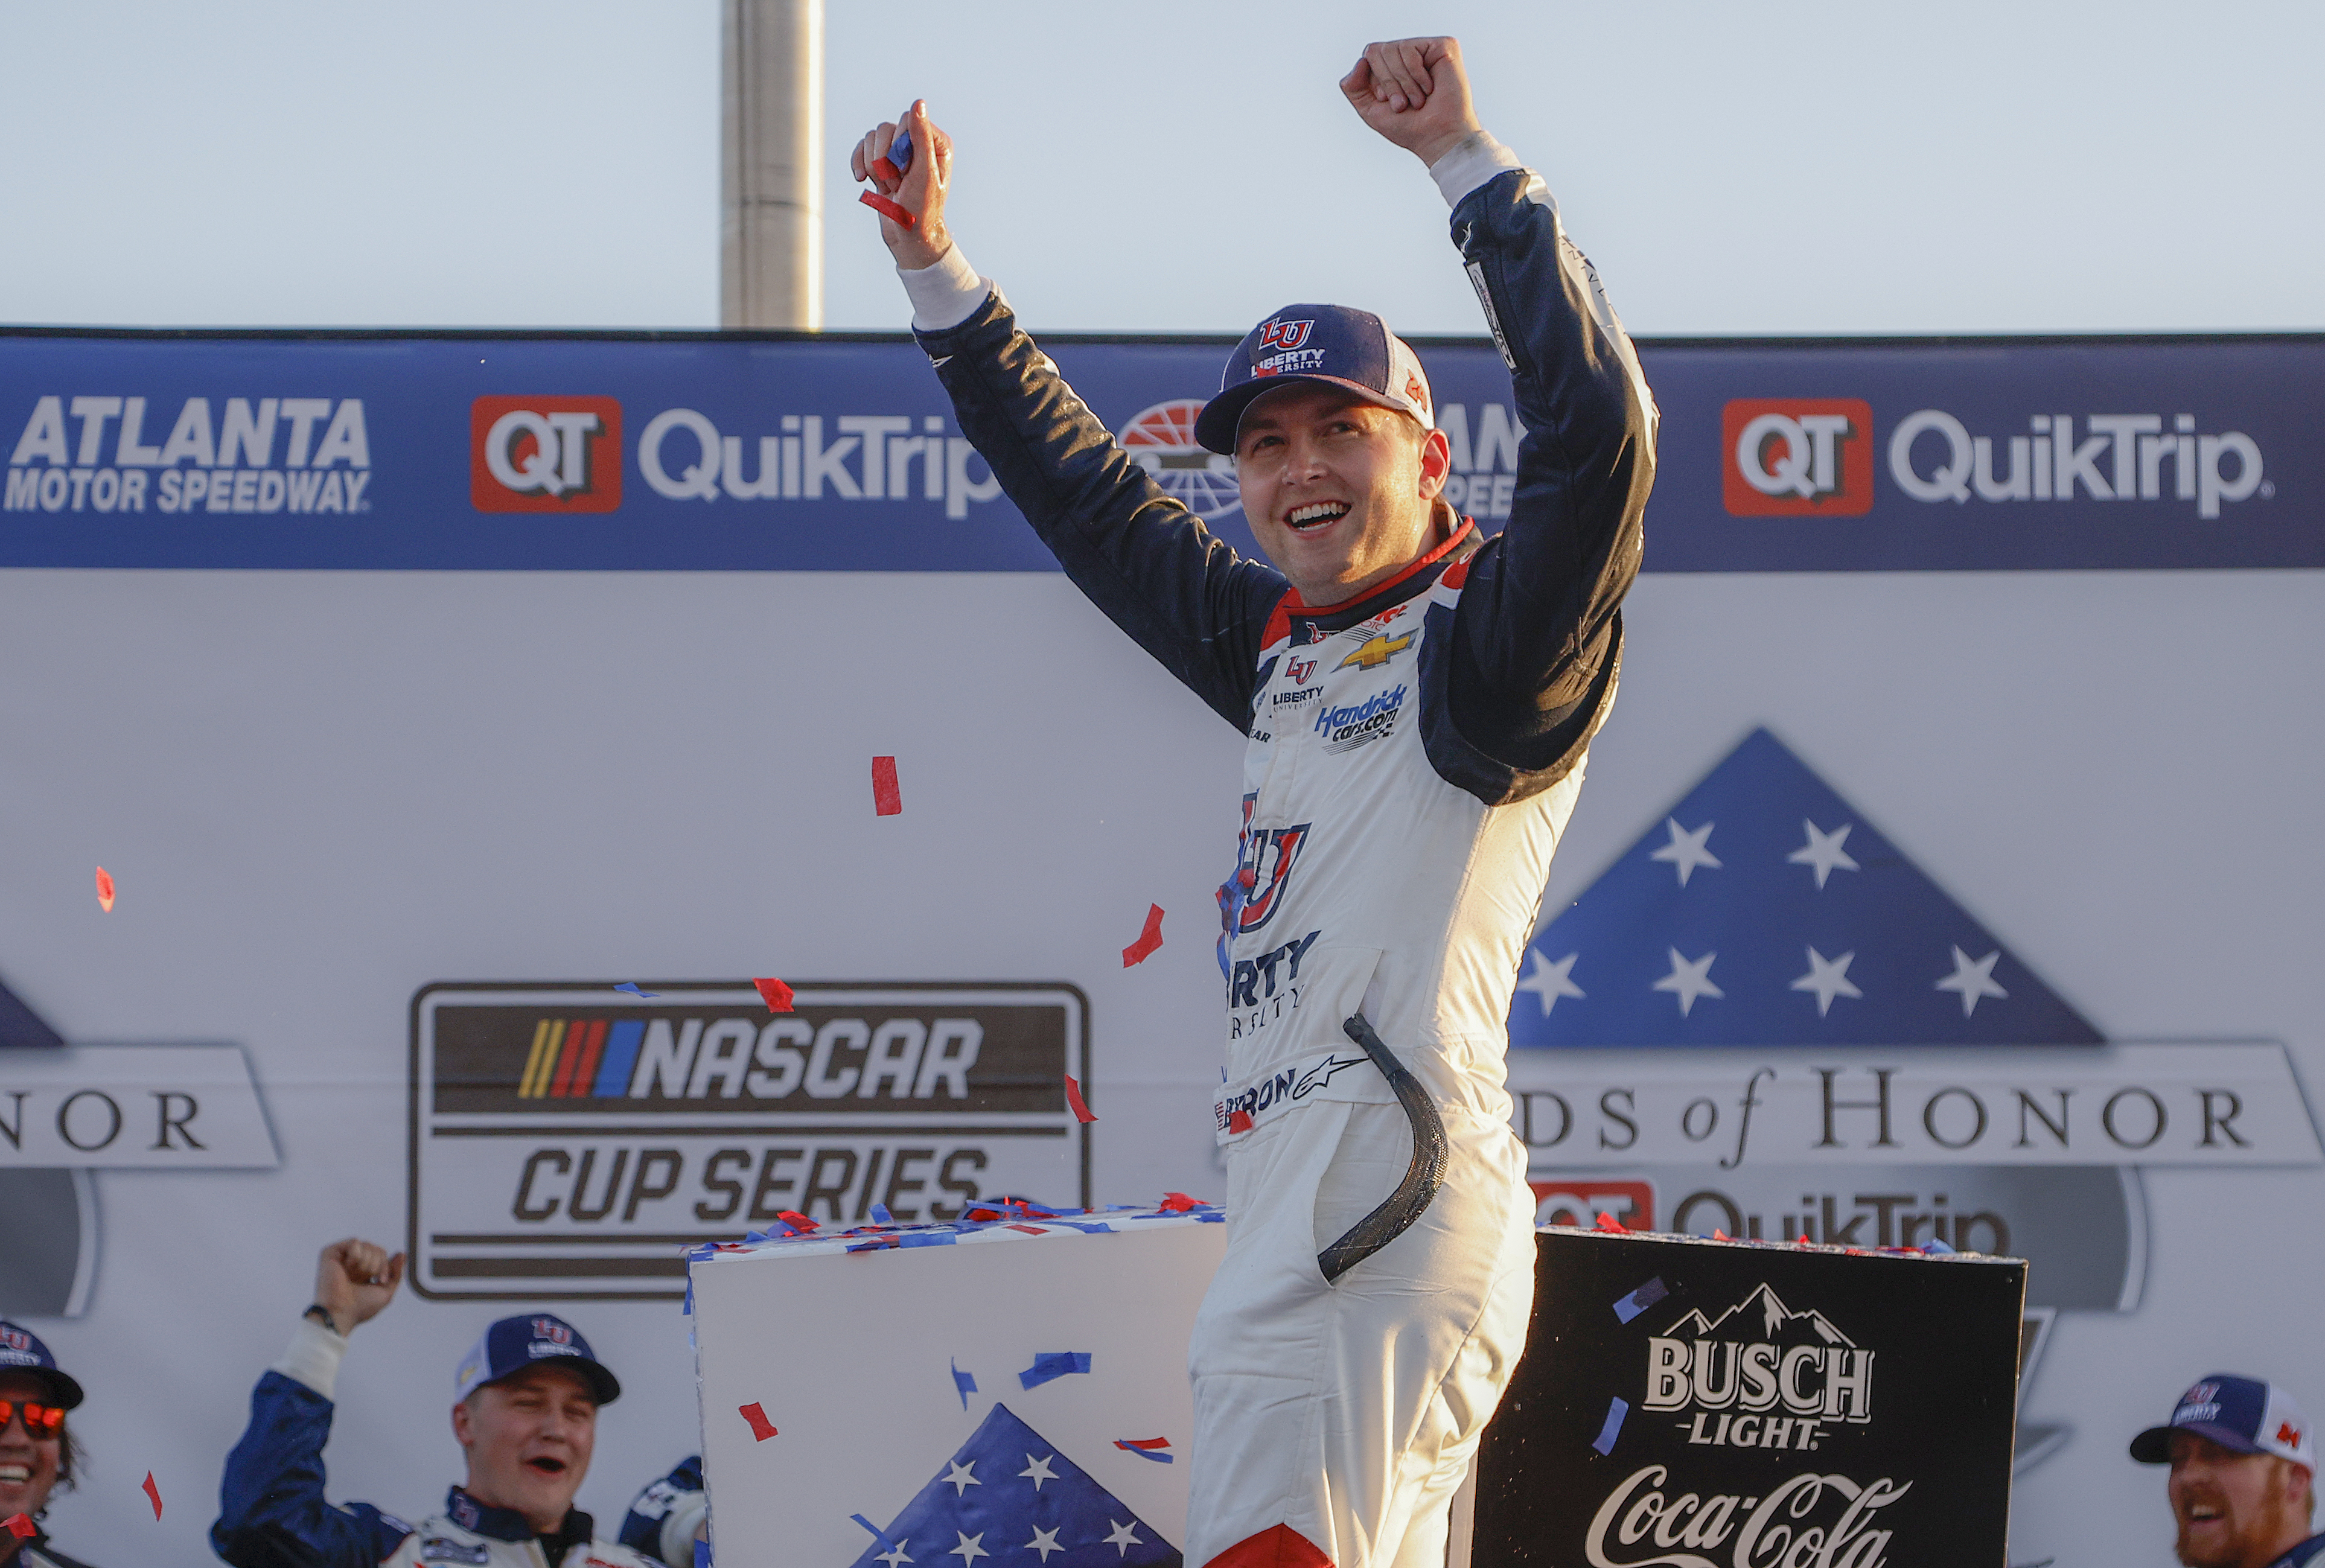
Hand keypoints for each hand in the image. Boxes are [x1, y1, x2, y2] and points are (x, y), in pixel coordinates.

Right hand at [313, 1237, 403, 1332]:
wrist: (342, 1311)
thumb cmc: (359, 1307)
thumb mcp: (386, 1292)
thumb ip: (396, 1273)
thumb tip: (401, 1255)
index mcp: (364, 1271)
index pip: (382, 1255)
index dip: (385, 1266)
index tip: (380, 1280)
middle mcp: (353, 1263)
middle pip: (378, 1249)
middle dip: (376, 1266)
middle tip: (363, 1280)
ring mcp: (342, 1257)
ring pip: (367, 1245)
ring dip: (365, 1265)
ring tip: (352, 1277)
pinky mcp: (331, 1252)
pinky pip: (355, 1242)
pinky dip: (355, 1258)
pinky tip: (345, 1269)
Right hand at [849, 100, 954, 269]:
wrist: (907, 235)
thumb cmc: (921, 208)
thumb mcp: (924, 172)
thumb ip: (921, 136)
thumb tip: (918, 103)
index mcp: (935, 142)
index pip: (907, 120)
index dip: (900, 145)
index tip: (907, 171)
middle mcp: (917, 143)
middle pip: (886, 129)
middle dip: (885, 159)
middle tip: (897, 183)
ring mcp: (897, 152)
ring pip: (871, 138)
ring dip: (873, 166)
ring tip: (888, 187)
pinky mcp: (881, 162)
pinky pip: (861, 149)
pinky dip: (858, 164)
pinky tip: (861, 180)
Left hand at [1340, 37, 1481, 167]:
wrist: (1436, 136)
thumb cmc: (1409, 127)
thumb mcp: (1370, 110)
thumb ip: (1353, 87)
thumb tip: (1360, 61)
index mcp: (1393, 66)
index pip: (1369, 56)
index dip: (1376, 81)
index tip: (1388, 102)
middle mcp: (1408, 55)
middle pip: (1377, 50)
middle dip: (1387, 82)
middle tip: (1403, 104)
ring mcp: (1426, 49)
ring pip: (1392, 48)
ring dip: (1402, 82)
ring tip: (1418, 100)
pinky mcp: (1442, 46)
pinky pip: (1410, 48)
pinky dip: (1414, 73)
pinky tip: (1429, 88)